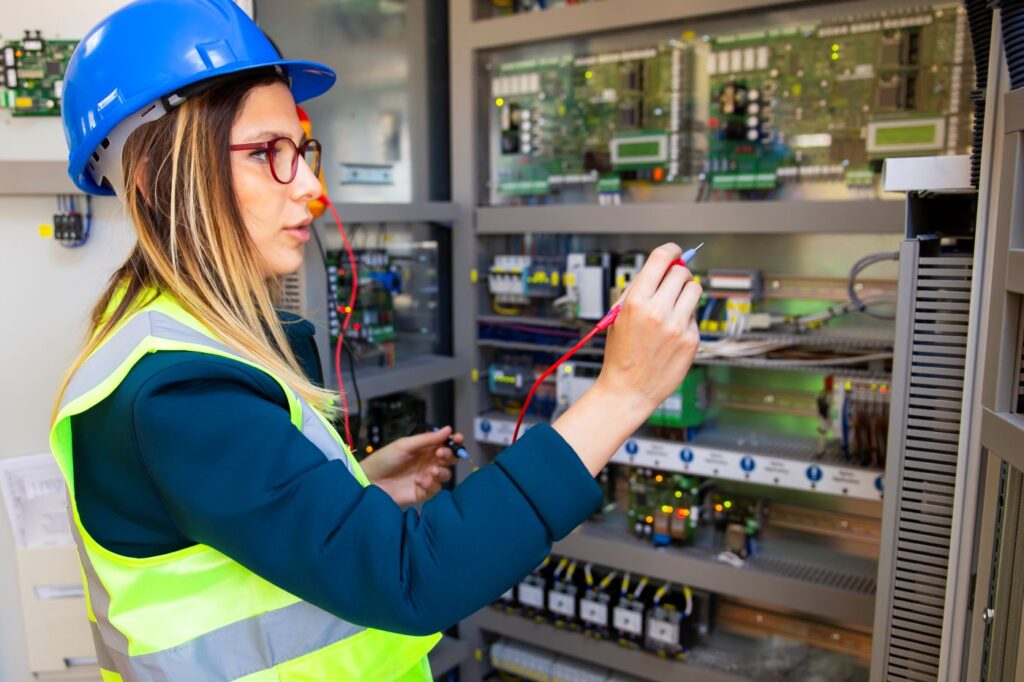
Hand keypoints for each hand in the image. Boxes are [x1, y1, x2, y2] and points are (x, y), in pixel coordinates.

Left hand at [360, 426, 462, 506]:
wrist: (370, 481)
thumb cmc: (383, 460)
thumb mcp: (405, 445)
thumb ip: (427, 439)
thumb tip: (448, 429)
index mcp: (424, 449)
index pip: (444, 444)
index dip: (454, 441)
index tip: (458, 439)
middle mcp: (428, 462)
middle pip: (449, 459)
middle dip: (449, 455)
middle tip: (441, 454)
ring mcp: (426, 478)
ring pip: (445, 475)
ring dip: (441, 472)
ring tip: (430, 471)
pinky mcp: (423, 493)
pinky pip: (436, 489)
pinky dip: (430, 485)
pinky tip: (419, 481)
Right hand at [596, 242, 701, 416]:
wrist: (628, 389)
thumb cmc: (621, 353)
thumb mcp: (618, 315)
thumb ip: (638, 289)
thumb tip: (660, 267)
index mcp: (636, 301)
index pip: (661, 259)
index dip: (671, 250)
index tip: (676, 251)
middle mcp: (658, 311)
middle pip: (681, 272)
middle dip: (678, 274)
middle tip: (673, 284)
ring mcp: (677, 326)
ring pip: (695, 290)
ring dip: (687, 293)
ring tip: (674, 307)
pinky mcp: (691, 340)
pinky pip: (695, 316)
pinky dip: (687, 319)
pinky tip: (673, 334)